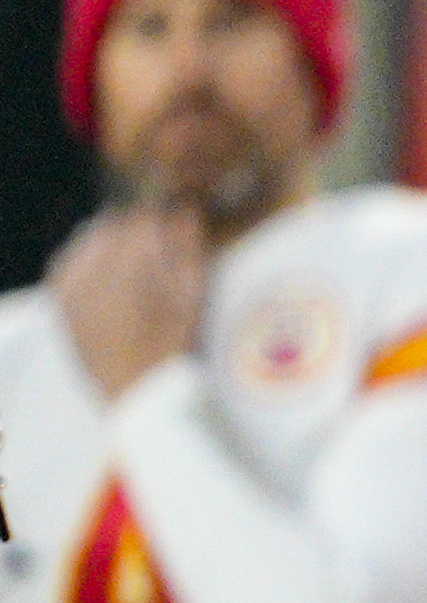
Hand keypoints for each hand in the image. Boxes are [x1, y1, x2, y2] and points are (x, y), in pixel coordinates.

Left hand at [49, 206, 203, 397]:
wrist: (135, 390)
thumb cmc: (171, 347)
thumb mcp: (191, 297)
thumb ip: (186, 251)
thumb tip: (184, 212)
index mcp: (131, 266)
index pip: (142, 218)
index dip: (161, 218)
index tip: (174, 224)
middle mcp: (93, 270)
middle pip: (112, 224)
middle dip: (135, 229)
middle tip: (155, 246)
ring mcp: (71, 284)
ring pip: (88, 240)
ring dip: (110, 242)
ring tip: (131, 261)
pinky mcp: (59, 299)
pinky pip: (66, 262)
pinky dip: (85, 259)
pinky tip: (102, 272)